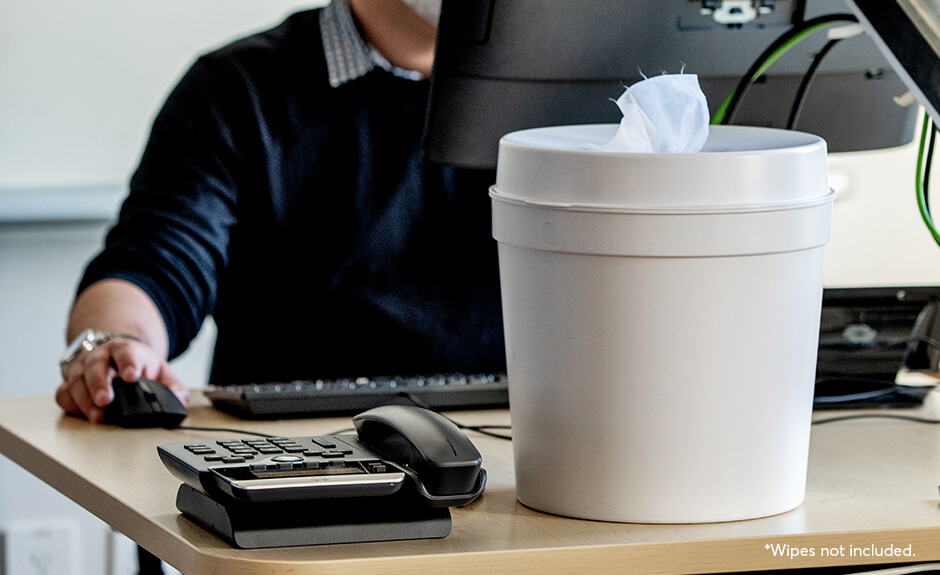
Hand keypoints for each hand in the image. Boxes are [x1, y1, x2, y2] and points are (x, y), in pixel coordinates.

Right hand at [56, 338, 188, 422]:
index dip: (128, 363)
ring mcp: (83, 368)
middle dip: (100, 384)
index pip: (127, 353)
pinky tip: (81, 413)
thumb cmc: (139, 367)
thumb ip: (173, 388)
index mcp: (126, 350)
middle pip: (96, 365)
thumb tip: (180, 403)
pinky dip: (71, 404)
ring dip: (85, 399)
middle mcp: (101, 356)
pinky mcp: (70, 383)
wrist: (117, 356)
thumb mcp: (161, 372)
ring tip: (97, 415)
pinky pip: (64, 393)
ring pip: (77, 379)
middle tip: (105, 401)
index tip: (131, 376)